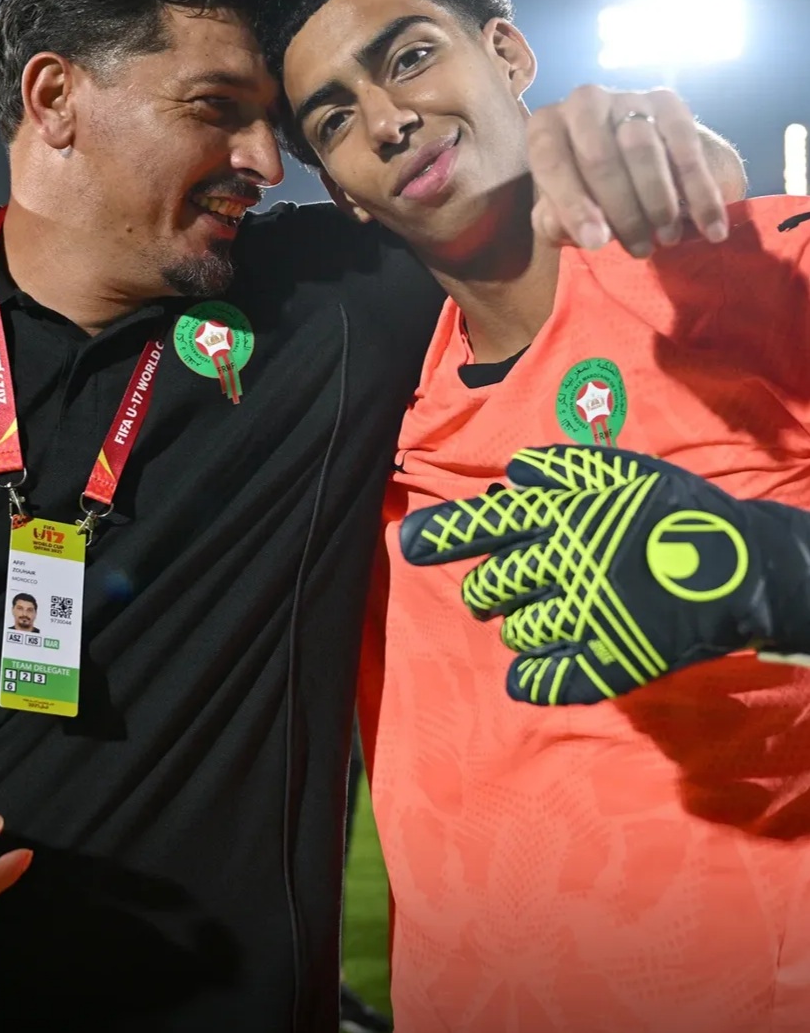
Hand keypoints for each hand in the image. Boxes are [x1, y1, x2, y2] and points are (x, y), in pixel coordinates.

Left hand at [399, 444, 809, 704]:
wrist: (742, 568)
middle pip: (487, 588)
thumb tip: (511, 475)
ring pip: (514, 632)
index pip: (482, 527)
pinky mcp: (606, 661)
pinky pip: (544, 679)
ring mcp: (582, 617)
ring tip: (542, 619)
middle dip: (484, 592)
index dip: (440, 535)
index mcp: (562, 519)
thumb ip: (563, 470)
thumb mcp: (622, 473)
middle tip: (499, 591)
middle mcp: (563, 565)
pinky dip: (529, 677)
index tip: (406, 544)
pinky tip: (532, 672)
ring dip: (516, 628)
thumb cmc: (675, 514)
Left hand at [527, 85, 733, 258]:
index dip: (573, 205)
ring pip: (642, 148)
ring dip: (658, 202)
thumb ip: (556, 223)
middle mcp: (583, 102)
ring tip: (666, 240)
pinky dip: (700, 194)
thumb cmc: (585, 194)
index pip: (551, 161)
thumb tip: (583, 229)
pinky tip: (711, 229)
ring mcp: (627, 98)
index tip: (595, 243)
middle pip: (599, 157)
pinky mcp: (668, 103)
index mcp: (547, 127)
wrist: (634, 163)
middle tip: (638, 249)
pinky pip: (685, 147)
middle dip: (621, 211)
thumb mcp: (560, 214)